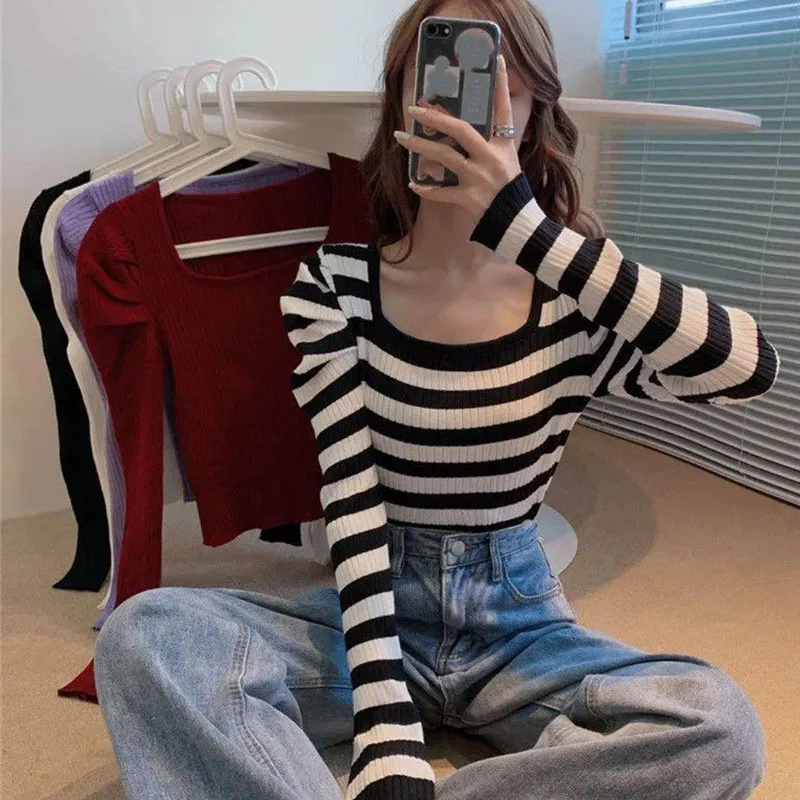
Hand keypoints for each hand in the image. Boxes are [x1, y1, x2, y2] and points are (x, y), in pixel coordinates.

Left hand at [394, 54, 522, 225]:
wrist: (517, 224)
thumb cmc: (511, 193)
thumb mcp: (508, 162)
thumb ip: (490, 144)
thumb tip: (463, 130)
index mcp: (503, 147)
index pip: (503, 111)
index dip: (501, 86)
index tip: (496, 61)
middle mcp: (491, 160)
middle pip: (461, 131)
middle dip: (435, 118)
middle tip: (415, 108)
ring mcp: (479, 179)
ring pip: (444, 157)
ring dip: (420, 146)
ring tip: (402, 137)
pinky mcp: (469, 199)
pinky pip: (442, 192)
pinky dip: (426, 189)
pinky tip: (413, 183)